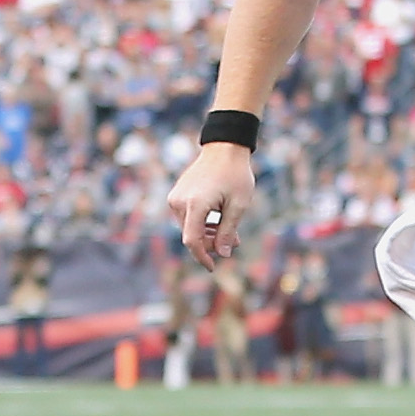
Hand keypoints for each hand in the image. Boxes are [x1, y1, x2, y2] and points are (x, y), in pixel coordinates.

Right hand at [168, 143, 255, 269]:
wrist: (224, 148)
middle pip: (192, 235)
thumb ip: (229, 232)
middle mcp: (179, 202)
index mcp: (195, 205)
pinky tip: (218, 218)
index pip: (193, 241)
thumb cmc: (235, 174)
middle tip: (235, 241)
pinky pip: (188, 216)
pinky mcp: (177, 194)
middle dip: (211, 243)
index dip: (202, 257)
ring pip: (190, 227)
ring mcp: (176, 197)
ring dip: (208, 233)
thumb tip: (223, 255)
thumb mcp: (238, 205)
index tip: (213, 268)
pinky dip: (202, 222)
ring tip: (230, 229)